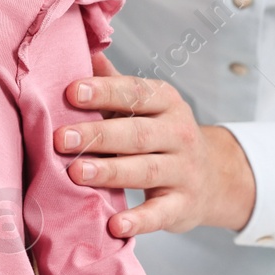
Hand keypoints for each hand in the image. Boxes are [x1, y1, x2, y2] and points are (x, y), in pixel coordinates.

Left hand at [54, 53, 255, 237]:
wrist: (214, 177)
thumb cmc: (161, 134)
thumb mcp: (144, 105)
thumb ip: (113, 82)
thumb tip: (83, 49)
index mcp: (166, 102)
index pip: (134, 93)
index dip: (104, 92)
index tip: (71, 92)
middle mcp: (179, 133)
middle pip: (136, 133)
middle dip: (97, 134)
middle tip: (61, 138)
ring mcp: (184, 171)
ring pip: (146, 170)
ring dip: (110, 172)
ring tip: (76, 173)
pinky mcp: (183, 206)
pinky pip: (161, 214)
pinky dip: (139, 221)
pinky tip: (115, 226)